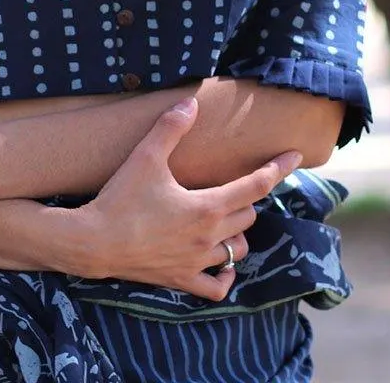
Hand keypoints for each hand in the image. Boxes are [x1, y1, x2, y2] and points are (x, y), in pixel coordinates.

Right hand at [75, 97, 301, 301]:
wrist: (94, 241)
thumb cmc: (121, 198)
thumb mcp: (145, 157)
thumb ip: (171, 128)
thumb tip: (191, 102)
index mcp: (207, 207)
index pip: (256, 186)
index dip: (278, 168)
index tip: (295, 156)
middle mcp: (208, 237)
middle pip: (248, 216)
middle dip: (246, 198)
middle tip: (234, 183)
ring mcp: (196, 262)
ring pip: (237, 250)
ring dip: (238, 233)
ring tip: (225, 218)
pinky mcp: (181, 280)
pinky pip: (217, 287)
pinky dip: (225, 276)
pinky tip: (220, 264)